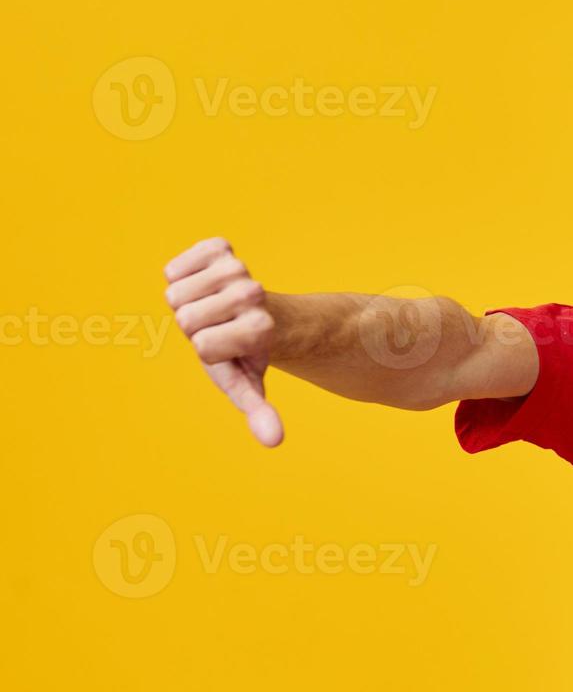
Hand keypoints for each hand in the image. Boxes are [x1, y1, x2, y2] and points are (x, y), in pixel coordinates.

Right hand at [163, 237, 282, 446]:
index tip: (227, 347)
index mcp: (258, 330)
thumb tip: (274, 442)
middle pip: (186, 317)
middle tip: (217, 325)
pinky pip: (180, 261)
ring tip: (212, 306)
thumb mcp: (248, 384)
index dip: (208, 349)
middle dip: (194, 326)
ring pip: (179, 288)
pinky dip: (185, 270)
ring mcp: (238, 270)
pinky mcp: (221, 248)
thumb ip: (258, 409)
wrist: (264, 314)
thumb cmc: (245, 353)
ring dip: (189, 303)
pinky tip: (204, 281)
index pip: (202, 345)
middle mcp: (252, 296)